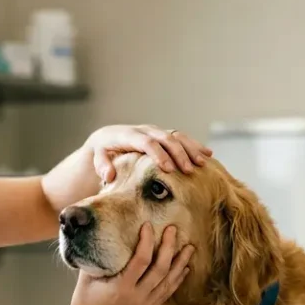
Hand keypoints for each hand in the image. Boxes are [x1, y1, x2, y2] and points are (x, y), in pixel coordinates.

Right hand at [64, 223, 193, 304]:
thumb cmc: (85, 300)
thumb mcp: (86, 276)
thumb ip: (97, 256)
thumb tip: (98, 230)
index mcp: (120, 288)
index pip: (141, 260)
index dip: (147, 241)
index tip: (148, 226)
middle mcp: (136, 297)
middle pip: (160, 269)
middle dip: (169, 247)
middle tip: (173, 230)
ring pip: (168, 282)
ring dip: (180, 264)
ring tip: (190, 248)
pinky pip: (167, 294)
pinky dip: (177, 280)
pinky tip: (184, 269)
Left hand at [84, 124, 213, 182]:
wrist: (108, 137)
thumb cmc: (102, 152)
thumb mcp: (97, 157)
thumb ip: (101, 165)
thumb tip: (109, 175)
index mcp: (129, 135)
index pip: (146, 142)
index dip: (158, 154)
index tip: (168, 169)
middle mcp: (144, 130)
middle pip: (165, 139)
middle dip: (178, 154)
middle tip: (188, 170)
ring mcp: (155, 131)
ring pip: (176, 136)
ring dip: (190, 149)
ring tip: (203, 163)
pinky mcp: (162, 135)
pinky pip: (181, 138)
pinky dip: (194, 145)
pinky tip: (207, 155)